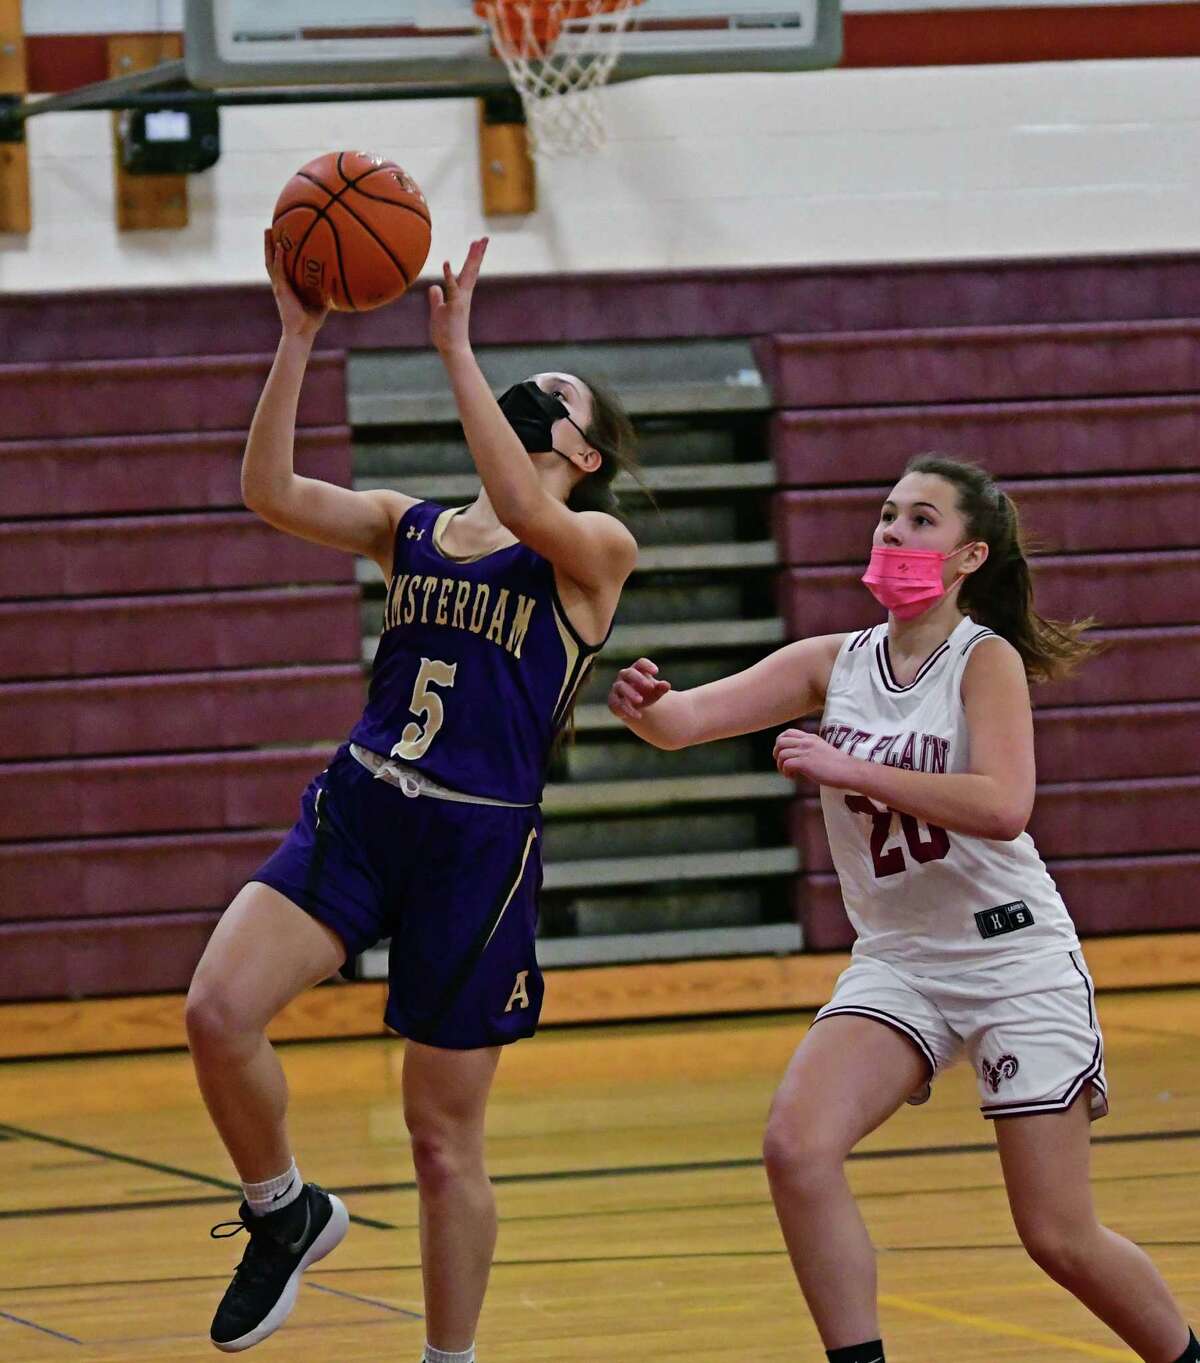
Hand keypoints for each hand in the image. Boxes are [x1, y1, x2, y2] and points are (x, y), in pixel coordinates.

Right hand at [264, 229, 329, 338]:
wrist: (302, 333)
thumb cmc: (312, 320)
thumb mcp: (322, 300)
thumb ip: (328, 289)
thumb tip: (342, 279)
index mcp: (289, 284)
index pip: (283, 264)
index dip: (280, 251)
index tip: (282, 235)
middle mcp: (282, 282)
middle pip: (273, 258)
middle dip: (270, 243)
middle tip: (270, 227)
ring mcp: (280, 285)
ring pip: (271, 261)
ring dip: (269, 245)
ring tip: (268, 230)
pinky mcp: (281, 289)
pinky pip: (279, 270)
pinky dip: (279, 257)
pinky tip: (280, 246)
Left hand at [428, 237, 487, 355]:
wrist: (452, 349)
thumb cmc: (446, 334)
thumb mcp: (438, 311)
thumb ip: (437, 298)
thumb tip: (434, 287)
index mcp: (462, 295)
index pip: (468, 272)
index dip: (473, 258)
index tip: (477, 244)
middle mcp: (464, 295)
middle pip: (472, 270)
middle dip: (477, 254)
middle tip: (484, 238)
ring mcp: (461, 300)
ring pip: (467, 275)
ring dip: (471, 259)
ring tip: (476, 243)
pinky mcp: (455, 306)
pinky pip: (451, 288)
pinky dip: (448, 275)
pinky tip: (446, 263)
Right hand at [608, 658, 670, 721]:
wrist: (637, 707)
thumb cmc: (648, 693)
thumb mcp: (656, 691)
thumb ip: (662, 688)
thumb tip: (666, 685)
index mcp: (637, 670)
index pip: (640, 663)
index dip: (647, 666)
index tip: (656, 672)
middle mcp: (624, 677)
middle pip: (628, 673)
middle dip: (638, 679)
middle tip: (650, 686)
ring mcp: (617, 688)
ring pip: (620, 687)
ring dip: (630, 693)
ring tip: (640, 700)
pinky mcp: (613, 701)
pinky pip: (617, 703)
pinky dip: (627, 710)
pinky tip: (638, 715)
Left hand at [773, 729, 849, 787]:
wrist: (849, 771)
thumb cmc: (839, 766)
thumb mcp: (822, 751)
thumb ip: (811, 750)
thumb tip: (799, 759)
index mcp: (811, 738)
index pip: (788, 732)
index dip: (780, 742)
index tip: (783, 753)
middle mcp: (806, 742)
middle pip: (780, 741)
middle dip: (777, 753)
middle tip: (782, 764)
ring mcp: (805, 751)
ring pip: (781, 753)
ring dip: (780, 765)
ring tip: (788, 773)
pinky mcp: (805, 762)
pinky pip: (786, 764)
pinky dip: (786, 772)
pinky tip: (792, 777)